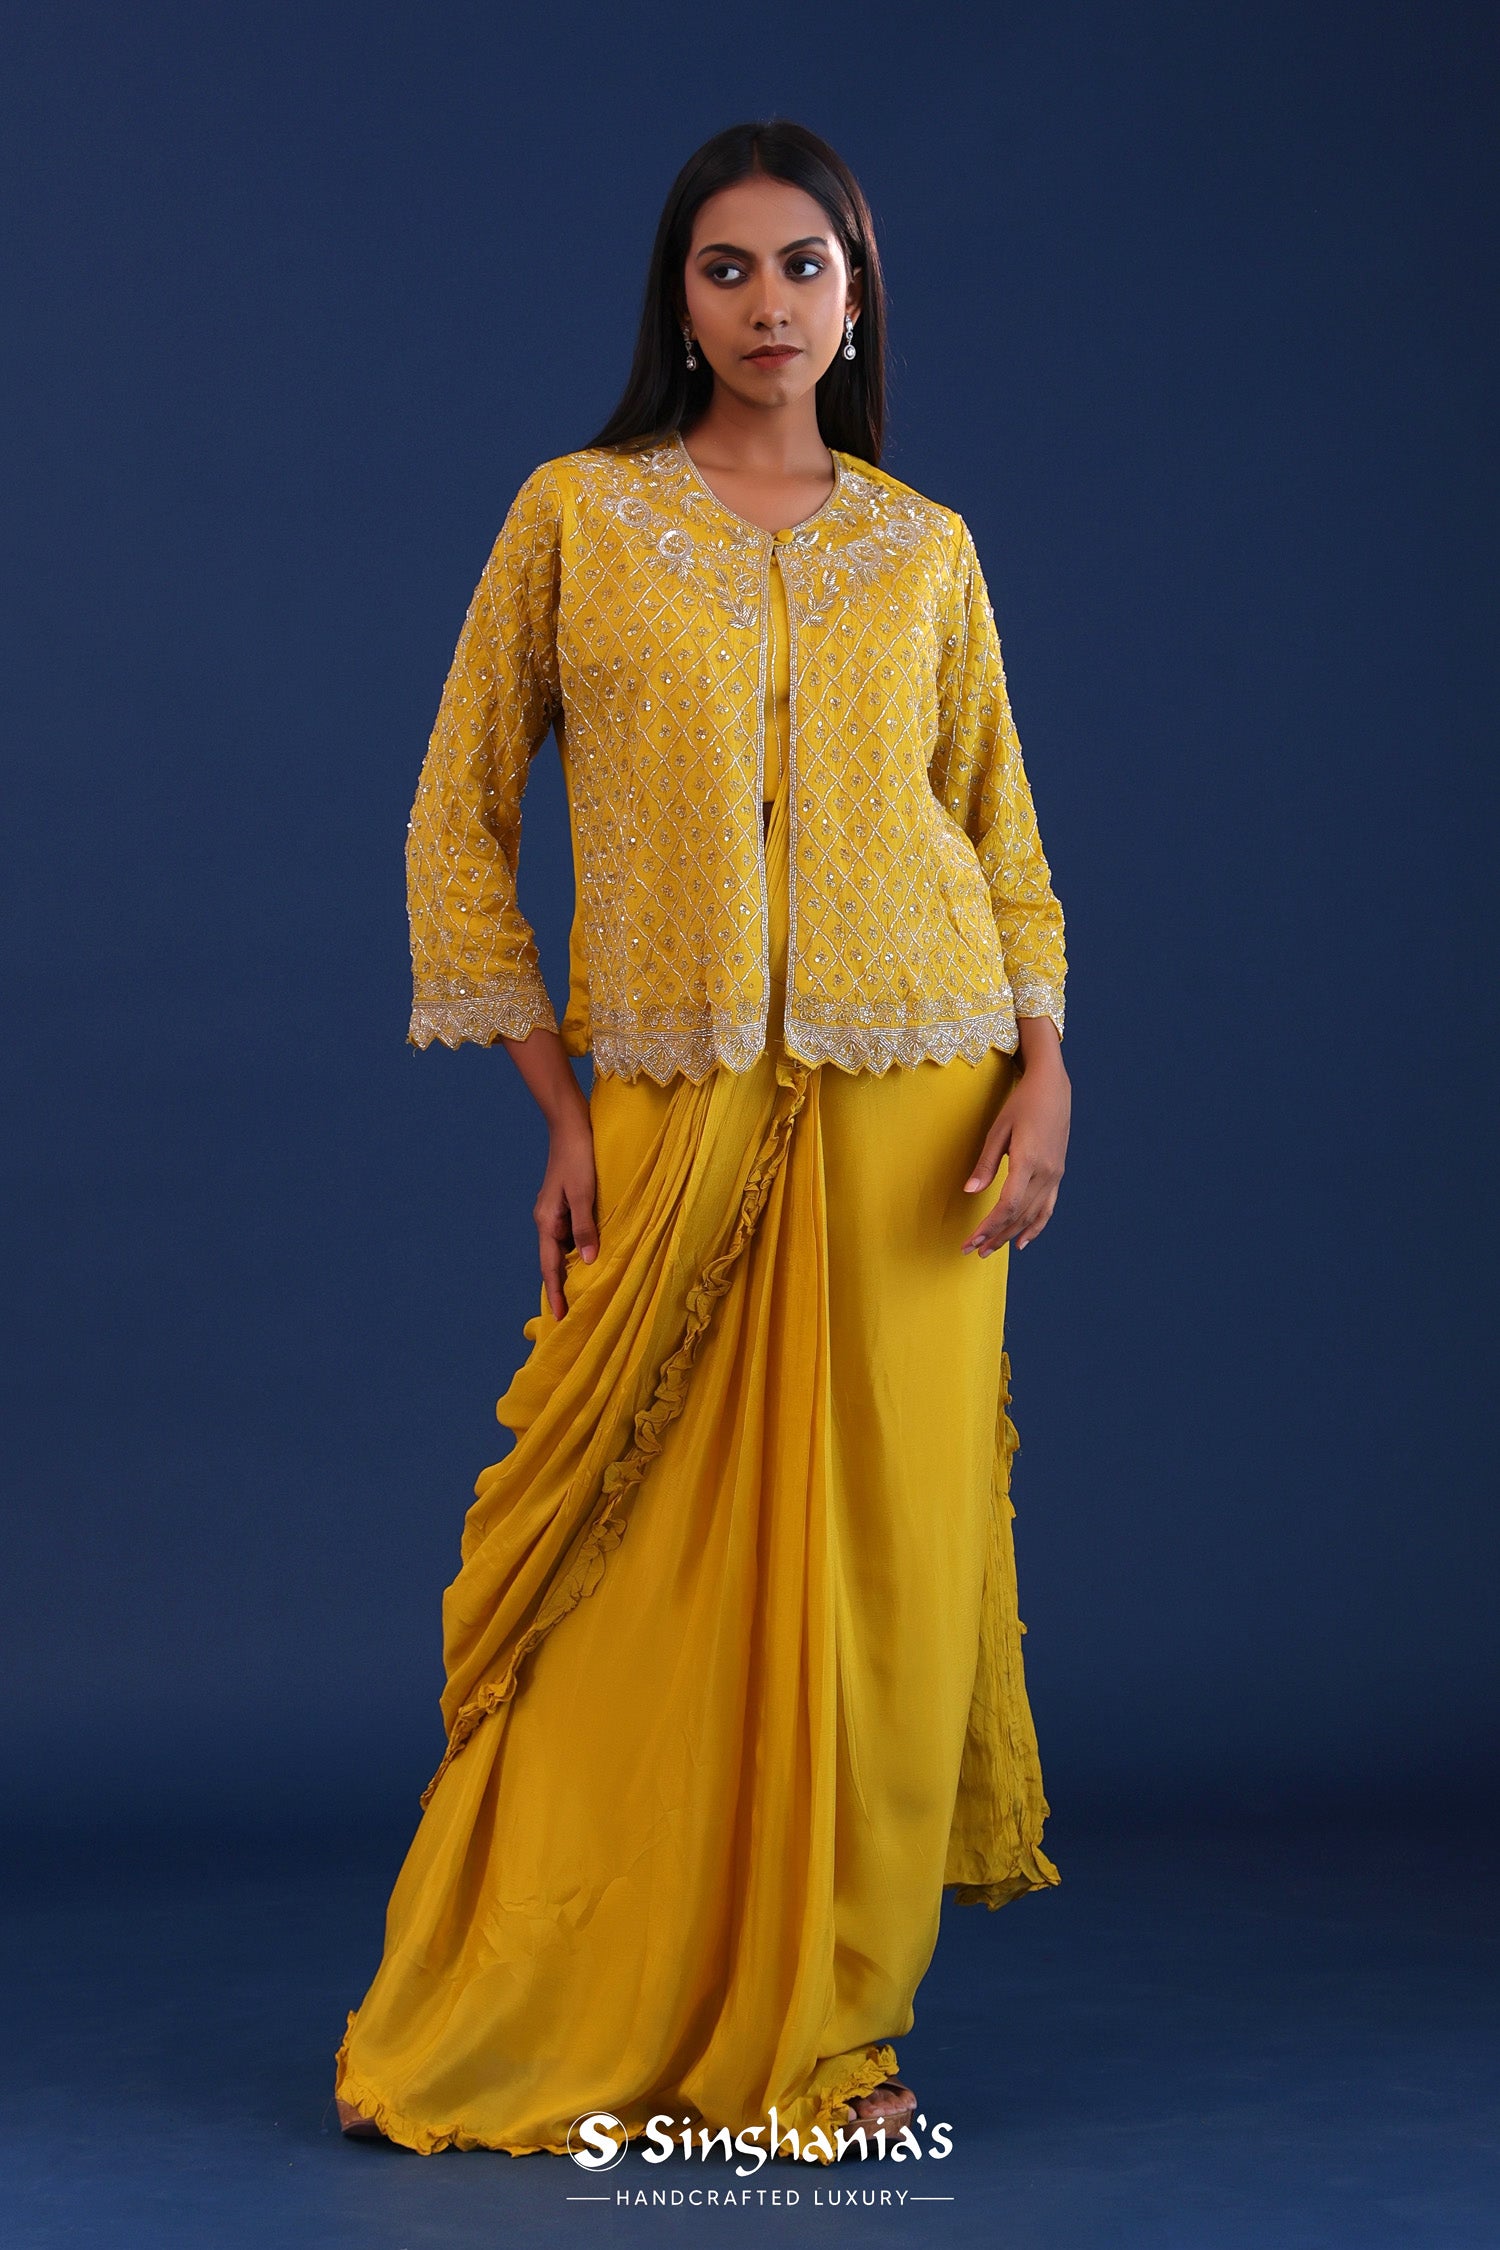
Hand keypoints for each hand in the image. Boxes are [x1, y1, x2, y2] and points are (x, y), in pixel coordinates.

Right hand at [533, 1108, 597, 1319]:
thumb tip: (589, 1261)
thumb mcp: (584, 1194)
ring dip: (570, 1270)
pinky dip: (577, 1250)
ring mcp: (554, 1212)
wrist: (570, 1126)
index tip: (558, 1318)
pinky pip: (569, 1235)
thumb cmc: (578, 1157)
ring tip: (581, 1293)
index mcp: (547, 1221)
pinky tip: (589, 1257)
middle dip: (560, 1287)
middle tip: (571, 1314)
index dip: (555, 1293)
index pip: (550, 1266)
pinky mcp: (564, 1203)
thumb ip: (585, 1227)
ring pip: (561, 1248)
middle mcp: (547, 1220)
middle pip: (553, 1261)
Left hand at [961, 1020, 1070, 1257]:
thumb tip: (970, 1191)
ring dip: (1010, 1235)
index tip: (970, 1240)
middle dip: (994, 1236)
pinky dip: (1035, 1227)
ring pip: (1032, 1215)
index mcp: (1029, 1161)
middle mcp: (1046, 1173)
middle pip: (1018, 1215)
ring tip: (990, 1250)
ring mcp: (1055, 1175)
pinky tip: (1021, 1241)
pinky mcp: (1057, 1174)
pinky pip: (1047, 1208)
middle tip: (972, 1250)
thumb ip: (985, 1163)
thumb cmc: (1021, 1104)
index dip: (989, 1227)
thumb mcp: (998, 1129)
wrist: (1053, 1088)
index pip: (1008, 1205)